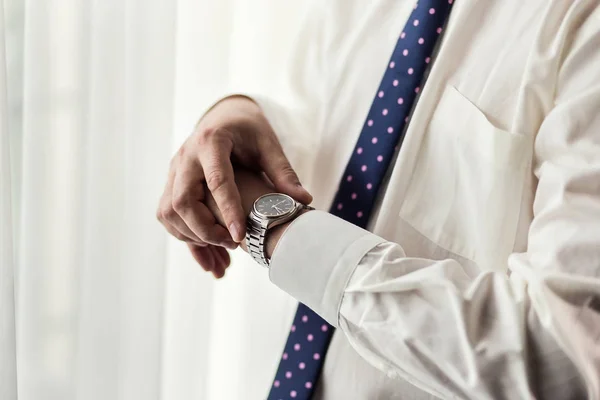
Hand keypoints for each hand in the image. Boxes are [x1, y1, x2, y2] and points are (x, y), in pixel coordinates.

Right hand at [157, 96, 311, 276]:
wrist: (223, 117)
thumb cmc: (249, 130)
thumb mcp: (268, 143)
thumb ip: (282, 171)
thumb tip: (304, 199)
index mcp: (212, 141)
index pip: (217, 180)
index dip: (228, 211)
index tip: (240, 237)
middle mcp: (186, 156)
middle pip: (182, 200)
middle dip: (205, 229)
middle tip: (233, 244)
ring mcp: (174, 170)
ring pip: (169, 212)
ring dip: (193, 238)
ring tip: (223, 256)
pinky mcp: (172, 183)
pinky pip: (169, 216)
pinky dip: (186, 238)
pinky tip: (209, 255)